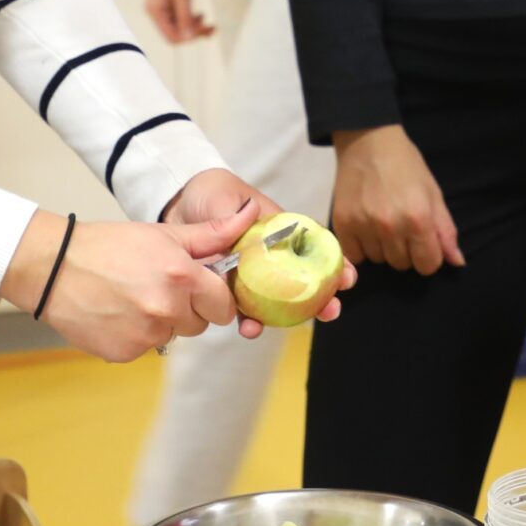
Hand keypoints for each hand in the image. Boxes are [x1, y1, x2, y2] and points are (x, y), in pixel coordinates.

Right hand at [0, 210, 236, 362]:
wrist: (53, 268)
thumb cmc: (109, 246)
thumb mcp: (163, 234)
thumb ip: (211, 234)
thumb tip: (252, 214)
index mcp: (182, 277)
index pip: (225, 305)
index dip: (213, 296)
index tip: (198, 287)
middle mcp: (167, 310)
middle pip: (201, 324)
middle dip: (188, 308)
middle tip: (158, 286)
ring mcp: (145, 335)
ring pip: (173, 335)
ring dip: (161, 322)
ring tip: (133, 297)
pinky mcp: (125, 353)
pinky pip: (145, 347)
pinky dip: (136, 334)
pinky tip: (117, 312)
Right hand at [144, 0, 213, 43]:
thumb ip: (185, 17)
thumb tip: (188, 38)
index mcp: (155, 10)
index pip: (172, 37)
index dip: (189, 37)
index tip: (205, 28)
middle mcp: (155, 10)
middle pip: (175, 33)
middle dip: (193, 32)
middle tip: (212, 27)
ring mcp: (160, 5)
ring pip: (178, 25)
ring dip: (193, 26)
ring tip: (208, 22)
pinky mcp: (167, 0)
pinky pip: (178, 16)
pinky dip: (190, 18)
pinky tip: (200, 15)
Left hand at [165, 168, 352, 332]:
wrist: (178, 207)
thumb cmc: (210, 195)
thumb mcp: (224, 200)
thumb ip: (236, 216)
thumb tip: (250, 214)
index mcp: (278, 230)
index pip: (313, 246)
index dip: (334, 264)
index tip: (347, 278)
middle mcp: (270, 256)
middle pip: (301, 279)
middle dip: (321, 298)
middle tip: (331, 311)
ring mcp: (252, 275)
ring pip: (277, 301)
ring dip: (288, 317)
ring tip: (294, 327)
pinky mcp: (230, 289)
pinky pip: (245, 309)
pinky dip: (250, 321)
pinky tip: (250, 329)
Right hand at [331, 125, 464, 274]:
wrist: (368, 141)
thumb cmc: (406, 166)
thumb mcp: (433, 193)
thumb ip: (445, 231)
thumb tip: (457, 263)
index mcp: (418, 219)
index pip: (427, 265)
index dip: (428, 256)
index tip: (422, 242)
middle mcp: (390, 226)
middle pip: (402, 264)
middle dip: (405, 250)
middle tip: (400, 225)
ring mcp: (363, 226)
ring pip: (378, 260)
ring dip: (382, 247)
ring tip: (381, 221)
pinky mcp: (342, 224)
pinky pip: (355, 255)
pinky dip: (360, 247)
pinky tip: (365, 228)